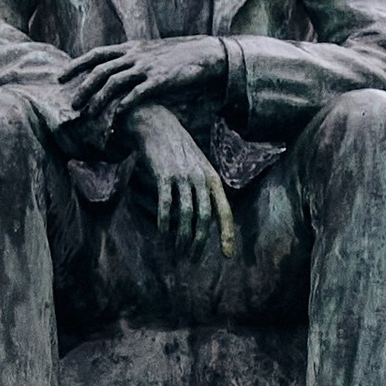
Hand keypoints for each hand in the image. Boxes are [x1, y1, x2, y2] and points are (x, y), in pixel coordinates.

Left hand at [62, 35, 224, 128]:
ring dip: (99, 99)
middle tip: (72, 105)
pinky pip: (138, 93)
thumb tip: (110, 72)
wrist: (203, 54)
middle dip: (83, 88)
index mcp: (130, 47)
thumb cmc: (174, 57)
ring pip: (115, 82)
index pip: (96, 54)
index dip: (76, 65)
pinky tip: (117, 116)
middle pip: (101, 70)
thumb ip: (129, 60)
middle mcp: (134, 55)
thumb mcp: (148, 52)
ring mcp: (147, 67)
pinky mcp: (160, 80)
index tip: (60, 78)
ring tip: (89, 114)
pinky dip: (125, 105)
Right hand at [128, 102, 235, 255]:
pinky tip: (162, 234)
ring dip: (181, 237)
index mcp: (212, 178)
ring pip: (186, 214)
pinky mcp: (164, 175)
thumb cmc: (179, 151)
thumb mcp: (200, 167)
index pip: (224, 211)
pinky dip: (164, 222)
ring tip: (177, 252)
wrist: (158, 126)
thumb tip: (207, 222)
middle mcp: (200, 177)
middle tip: (193, 259)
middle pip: (204, 218)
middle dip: (199, 242)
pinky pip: (166, 204)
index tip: (227, 255)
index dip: (226, 234)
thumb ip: (205, 191)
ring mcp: (182, 176)